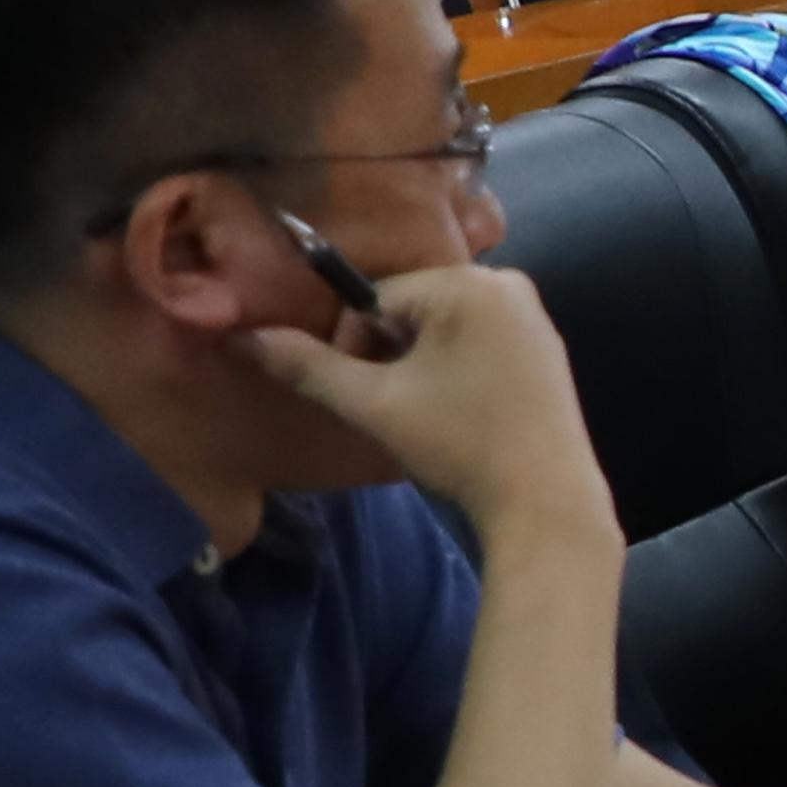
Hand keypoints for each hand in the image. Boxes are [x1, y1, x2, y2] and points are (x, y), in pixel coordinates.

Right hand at [247, 256, 613, 545]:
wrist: (546, 504)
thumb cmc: (460, 445)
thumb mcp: (372, 404)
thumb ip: (306, 366)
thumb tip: (240, 337)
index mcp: (469, 282)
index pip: (374, 298)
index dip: (353, 347)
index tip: (365, 395)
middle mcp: (508, 284)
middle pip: (410, 310)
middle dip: (387, 355)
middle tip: (397, 410)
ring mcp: (535, 317)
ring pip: (441, 331)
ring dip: (417, 368)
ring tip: (430, 417)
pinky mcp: (546, 349)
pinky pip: (477, 344)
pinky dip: (454, 373)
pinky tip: (460, 416)